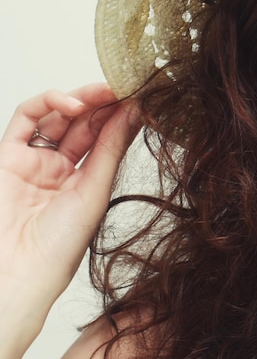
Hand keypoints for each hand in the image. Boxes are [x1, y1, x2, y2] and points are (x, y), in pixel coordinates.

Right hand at [0, 83, 138, 358]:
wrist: (17, 271)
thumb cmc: (57, 247)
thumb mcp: (95, 190)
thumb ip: (111, 149)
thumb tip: (135, 113)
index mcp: (85, 181)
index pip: (105, 138)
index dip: (121, 116)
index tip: (141, 98)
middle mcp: (60, 168)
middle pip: (84, 124)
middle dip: (105, 103)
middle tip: (125, 87)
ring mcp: (34, 160)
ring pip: (58, 116)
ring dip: (83, 98)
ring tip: (106, 91)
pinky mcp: (8, 155)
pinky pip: (26, 118)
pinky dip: (49, 102)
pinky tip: (74, 103)